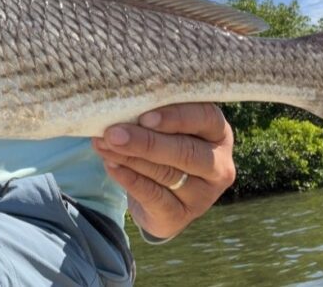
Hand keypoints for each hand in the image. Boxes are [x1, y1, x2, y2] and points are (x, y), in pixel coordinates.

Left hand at [92, 103, 235, 240]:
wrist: (161, 198)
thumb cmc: (164, 146)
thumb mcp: (168, 128)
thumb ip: (154, 116)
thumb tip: (121, 106)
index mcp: (218, 133)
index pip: (206, 118)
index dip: (176, 117)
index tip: (144, 117)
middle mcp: (219, 165)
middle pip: (186, 151)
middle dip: (146, 141)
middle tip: (113, 134)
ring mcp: (204, 195)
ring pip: (167, 174)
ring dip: (131, 158)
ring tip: (104, 145)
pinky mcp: (182, 216)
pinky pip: (154, 197)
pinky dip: (130, 179)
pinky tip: (111, 165)